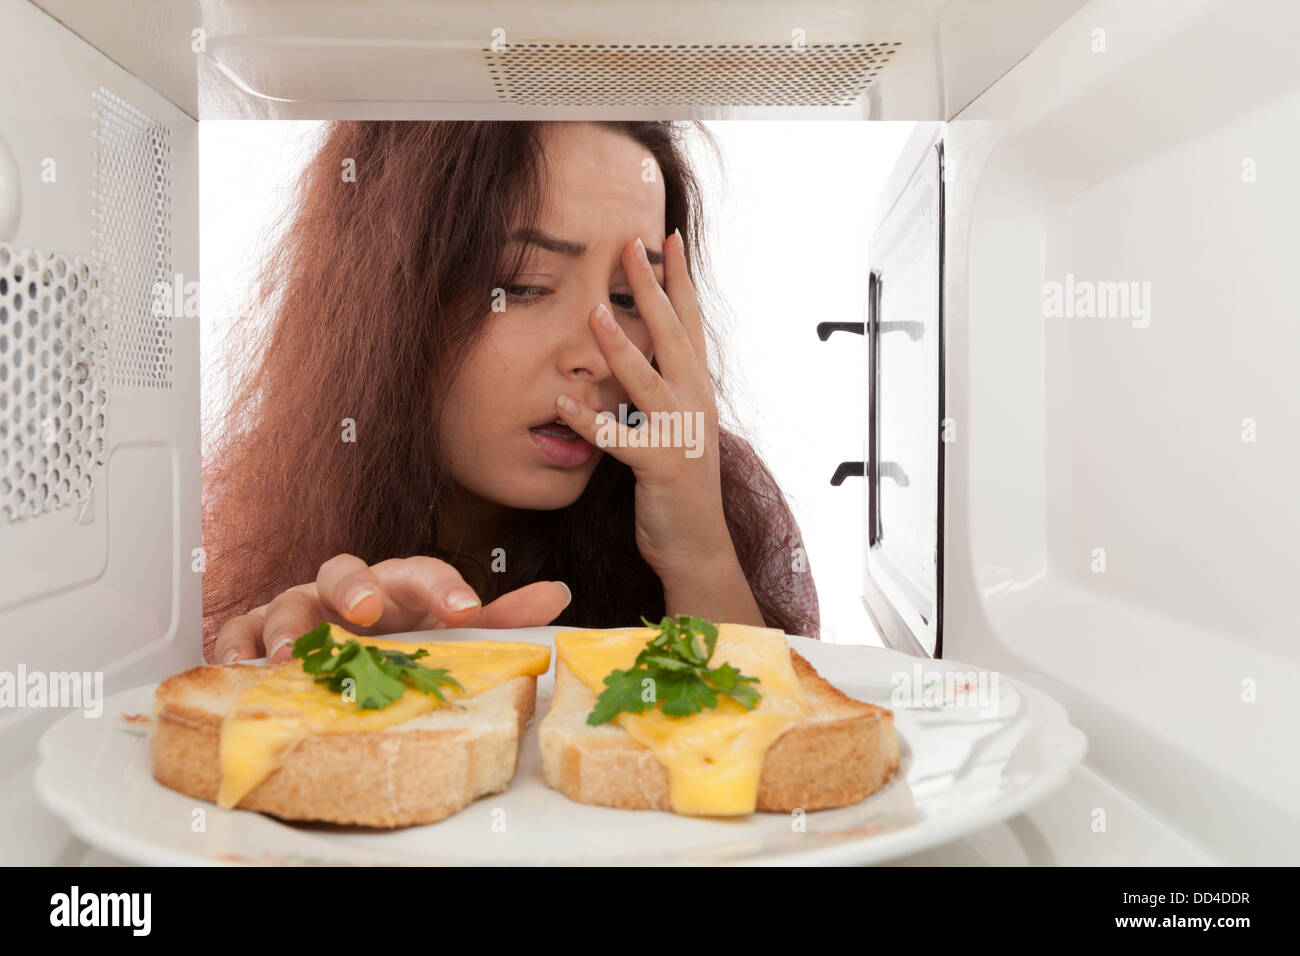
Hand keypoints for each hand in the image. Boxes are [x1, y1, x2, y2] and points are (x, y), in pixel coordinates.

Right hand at [213, 554, 571, 663]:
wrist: (334, 650)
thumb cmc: (394, 638)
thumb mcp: (446, 633)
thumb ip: (499, 619)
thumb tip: (557, 595)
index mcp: (396, 587)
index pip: (420, 572)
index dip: (443, 587)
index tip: (465, 610)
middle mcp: (345, 591)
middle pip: (344, 569)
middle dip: (355, 587)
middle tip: (367, 613)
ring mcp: (298, 609)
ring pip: (287, 600)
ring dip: (289, 625)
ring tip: (290, 657)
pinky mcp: (255, 632)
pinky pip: (235, 630)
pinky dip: (232, 645)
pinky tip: (237, 666)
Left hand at [553, 230, 732, 581]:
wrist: (697, 544)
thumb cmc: (678, 486)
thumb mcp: (674, 428)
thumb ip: (660, 392)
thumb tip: (635, 357)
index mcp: (697, 390)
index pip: (690, 324)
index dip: (679, 280)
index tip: (667, 239)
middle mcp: (695, 403)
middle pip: (673, 335)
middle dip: (651, 289)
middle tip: (631, 246)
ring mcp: (681, 434)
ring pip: (648, 380)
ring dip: (620, 346)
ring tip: (593, 311)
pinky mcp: (661, 466)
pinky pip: (620, 439)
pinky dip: (591, 423)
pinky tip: (561, 406)